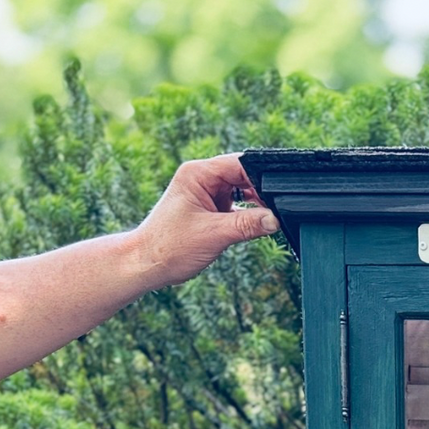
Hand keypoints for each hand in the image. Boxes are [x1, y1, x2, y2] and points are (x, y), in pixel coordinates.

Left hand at [129, 154, 279, 290]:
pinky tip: (256, 225)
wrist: (148, 264)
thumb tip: (275, 220)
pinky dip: (247, 215)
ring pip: (241, 192)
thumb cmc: (170, 246)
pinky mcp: (209, 209)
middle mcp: (201, 178)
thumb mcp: (214, 234)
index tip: (280, 192)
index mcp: (197, 173)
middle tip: (277, 209)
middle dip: (261, 192)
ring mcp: (205, 193)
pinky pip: (235, 206)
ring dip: (255, 205)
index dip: (261, 177)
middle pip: (242, 176)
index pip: (239, 164)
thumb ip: (247, 225)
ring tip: (267, 220)